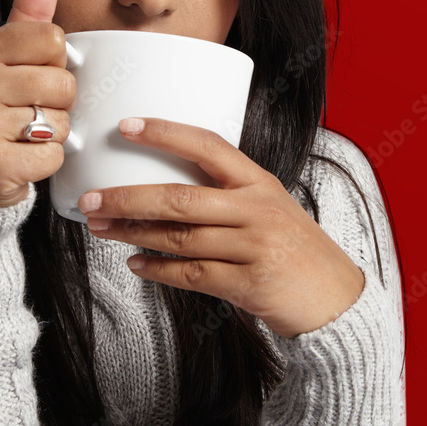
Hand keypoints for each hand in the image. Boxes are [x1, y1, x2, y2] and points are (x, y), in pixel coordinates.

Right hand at [0, 0, 74, 206]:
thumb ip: (29, 11)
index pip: (52, 38)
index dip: (53, 62)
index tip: (29, 77)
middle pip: (63, 82)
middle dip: (56, 103)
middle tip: (25, 113)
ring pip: (61, 122)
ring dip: (52, 135)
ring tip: (21, 136)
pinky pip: (52, 156)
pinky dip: (45, 163)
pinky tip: (20, 160)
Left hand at [77, 118, 365, 338]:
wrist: (335, 299)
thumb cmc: (294, 249)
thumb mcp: (270, 207)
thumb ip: (227, 195)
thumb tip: (162, 186)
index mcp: (259, 182)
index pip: (208, 145)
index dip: (165, 133)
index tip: (126, 126)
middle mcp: (256, 210)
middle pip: (180, 198)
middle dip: (127, 198)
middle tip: (90, 199)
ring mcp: (253, 248)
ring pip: (179, 238)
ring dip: (133, 234)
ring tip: (101, 228)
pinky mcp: (248, 284)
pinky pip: (191, 275)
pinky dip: (157, 270)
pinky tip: (135, 264)